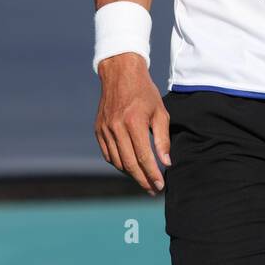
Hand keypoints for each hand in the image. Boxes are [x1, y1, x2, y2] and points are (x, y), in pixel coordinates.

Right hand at [94, 54, 170, 193]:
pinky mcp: (98, 129)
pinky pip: (108, 154)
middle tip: (152, 190)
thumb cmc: (145, 92)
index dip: (152, 174)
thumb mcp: (160, 112)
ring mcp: (105, 129)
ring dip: (130, 174)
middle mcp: (116, 127)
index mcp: (134, 122)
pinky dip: (118, 164)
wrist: (120, 74)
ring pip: (117, 161)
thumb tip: (166, 163)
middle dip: (142, 180)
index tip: (160, 186)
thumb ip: (163, 139)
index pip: (143, 157)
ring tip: (144, 179)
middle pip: (129, 164)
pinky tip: (130, 167)